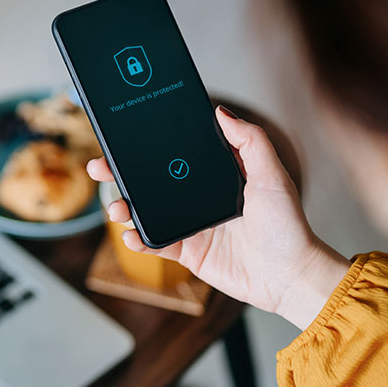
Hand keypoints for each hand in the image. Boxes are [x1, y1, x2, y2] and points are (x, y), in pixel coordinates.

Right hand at [90, 106, 349, 328]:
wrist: (289, 274)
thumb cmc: (287, 225)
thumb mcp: (271, 175)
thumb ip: (250, 141)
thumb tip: (221, 112)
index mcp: (214, 177)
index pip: (174, 156)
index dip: (148, 146)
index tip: (125, 135)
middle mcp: (197, 199)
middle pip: (150, 182)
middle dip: (120, 174)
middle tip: (99, 167)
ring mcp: (189, 225)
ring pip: (144, 212)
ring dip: (122, 207)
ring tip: (116, 207)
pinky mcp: (185, 252)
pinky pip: (153, 243)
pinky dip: (137, 240)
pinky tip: (131, 235)